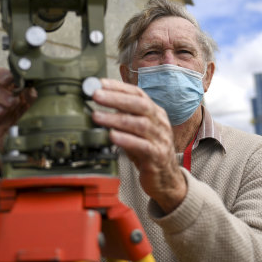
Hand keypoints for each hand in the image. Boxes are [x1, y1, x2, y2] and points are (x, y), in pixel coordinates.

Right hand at [0, 67, 36, 150]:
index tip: (16, 75)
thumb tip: (34, 83)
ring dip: (1, 95)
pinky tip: (0, 111)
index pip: (11, 73)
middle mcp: (6, 94)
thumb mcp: (39, 109)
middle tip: (11, 84)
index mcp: (20, 90)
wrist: (24, 150)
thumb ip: (36, 96)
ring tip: (12, 104)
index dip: (11, 71)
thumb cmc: (32, 127)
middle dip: (3, 78)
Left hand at [91, 78, 186, 212]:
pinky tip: (112, 136)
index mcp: (154, 112)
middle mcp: (159, 122)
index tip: (99, 83)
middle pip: (139, 104)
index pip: (137, 93)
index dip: (118, 87)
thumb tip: (97, 105)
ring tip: (97, 116)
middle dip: (116, 98)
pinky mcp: (158, 156)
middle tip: (95, 95)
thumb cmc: (148, 151)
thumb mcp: (136, 131)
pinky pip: (142, 145)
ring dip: (116, 118)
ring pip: (139, 124)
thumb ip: (122, 118)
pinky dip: (126, 139)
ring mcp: (160, 138)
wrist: (166, 178)